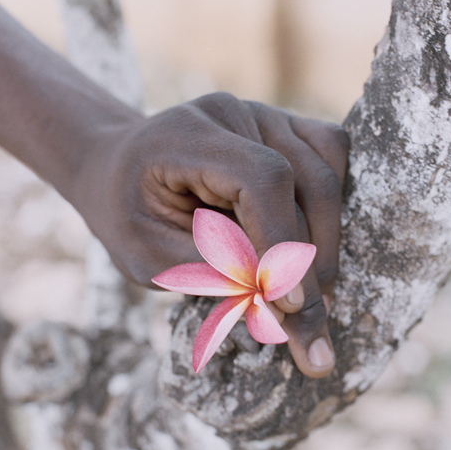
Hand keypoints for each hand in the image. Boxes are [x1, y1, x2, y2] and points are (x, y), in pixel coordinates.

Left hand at [72, 92, 348, 377]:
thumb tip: (283, 306)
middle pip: (303, 182)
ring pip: (326, 177)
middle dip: (309, 266)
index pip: (260, 180)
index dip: (281, 241)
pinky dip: (333, 212)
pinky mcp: (285, 130)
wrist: (118, 174)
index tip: (288, 303)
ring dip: (326, 246)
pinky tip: (316, 258)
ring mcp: (265, 116)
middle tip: (308, 334)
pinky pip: (331, 163)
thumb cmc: (128, 217)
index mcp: (187, 135)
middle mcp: (234, 115)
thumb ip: (210, 273)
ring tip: (314, 306)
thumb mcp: (148, 256)